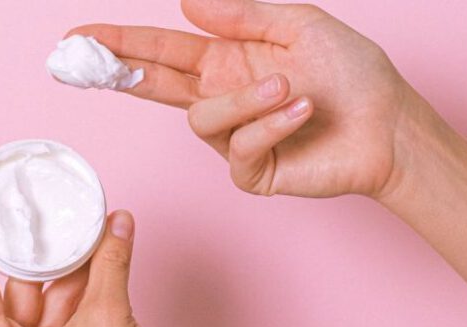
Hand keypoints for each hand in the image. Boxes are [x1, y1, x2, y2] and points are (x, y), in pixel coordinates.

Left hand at [0, 192, 171, 326]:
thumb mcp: (110, 320)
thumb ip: (110, 266)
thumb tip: (117, 225)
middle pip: (17, 287)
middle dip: (37, 248)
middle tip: (37, 209)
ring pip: (49, 299)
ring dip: (71, 267)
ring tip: (89, 231)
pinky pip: (67, 315)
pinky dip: (84, 288)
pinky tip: (99, 260)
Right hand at [69, 0, 417, 197]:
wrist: (388, 125)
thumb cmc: (351, 74)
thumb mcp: (298, 25)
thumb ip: (242, 16)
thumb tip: (186, 5)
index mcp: (227, 62)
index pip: (161, 52)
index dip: (119, 45)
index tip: (78, 37)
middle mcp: (222, 99)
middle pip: (153, 86)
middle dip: (118, 70)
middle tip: (84, 59)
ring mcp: (234, 138)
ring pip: (202, 120)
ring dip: (245, 100)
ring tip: (289, 87)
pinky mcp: (251, 171)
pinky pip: (239, 148)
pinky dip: (271, 125)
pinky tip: (301, 111)